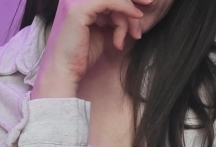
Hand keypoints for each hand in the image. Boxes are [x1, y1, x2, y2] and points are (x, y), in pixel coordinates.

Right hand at [32, 0, 149, 98]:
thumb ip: (112, 18)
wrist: (65, 71)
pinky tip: (134, 21)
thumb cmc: (82, 55)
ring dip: (128, 14)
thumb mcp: (102, 31)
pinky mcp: (79, 9)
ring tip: (135, 34)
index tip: (144, 2)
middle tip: (150, 3)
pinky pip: (110, 1)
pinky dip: (125, 10)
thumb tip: (131, 12)